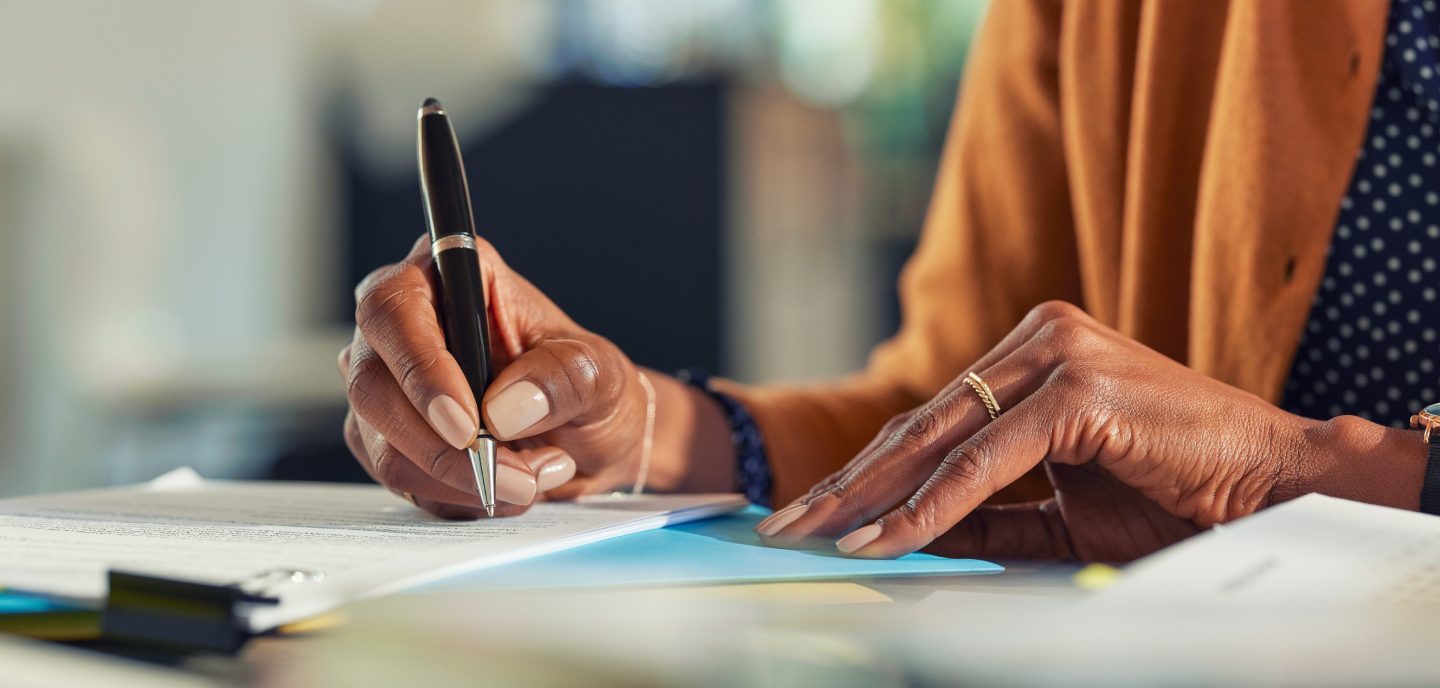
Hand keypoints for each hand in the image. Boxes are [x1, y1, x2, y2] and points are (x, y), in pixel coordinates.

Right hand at [339, 235, 656, 517]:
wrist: (586, 438)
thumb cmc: (586, 387)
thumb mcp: (600, 373)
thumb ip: (562, 378)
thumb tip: (504, 409)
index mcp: (452, 277)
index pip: (395, 308)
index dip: (420, 367)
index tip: (466, 425)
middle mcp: (404, 325)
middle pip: (374, 385)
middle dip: (446, 448)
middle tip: (515, 476)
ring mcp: (386, 383)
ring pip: (384, 444)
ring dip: (460, 479)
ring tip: (529, 477)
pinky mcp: (384, 437)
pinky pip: (399, 478)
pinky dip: (456, 495)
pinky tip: (502, 486)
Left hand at [755, 301, 1426, 560]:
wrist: (1273, 486)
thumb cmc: (1173, 495)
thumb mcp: (1058, 507)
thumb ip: (986, 513)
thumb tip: (904, 536)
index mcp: (1031, 353)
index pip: (929, 421)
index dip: (867, 473)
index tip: (812, 513)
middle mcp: (1036, 339)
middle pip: (917, 425)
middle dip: (845, 484)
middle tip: (782, 527)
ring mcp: (1055, 354)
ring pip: (938, 440)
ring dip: (869, 497)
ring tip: (814, 538)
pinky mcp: (1074, 388)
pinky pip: (982, 463)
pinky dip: (929, 507)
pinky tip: (883, 540)